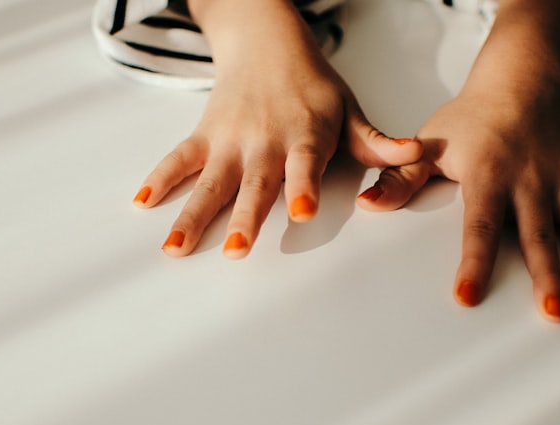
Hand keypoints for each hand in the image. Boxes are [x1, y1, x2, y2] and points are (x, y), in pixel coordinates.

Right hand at [132, 7, 421, 258]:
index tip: (299, 212)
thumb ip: (376, 141)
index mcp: (304, 134)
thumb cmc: (312, 84)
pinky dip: (160, 178)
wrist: (266, 40)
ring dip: (191, 215)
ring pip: (209, 181)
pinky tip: (143, 203)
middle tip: (236, 249)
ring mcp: (230, 139)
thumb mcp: (349, 109)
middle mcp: (264, 139)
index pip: (304, 163)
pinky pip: (179, 158)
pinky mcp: (205, 135)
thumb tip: (416, 154)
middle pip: (253, 183)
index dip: (301, 186)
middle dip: (244, 216)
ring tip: (174, 249)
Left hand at [356, 90, 559, 321]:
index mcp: (490, 178)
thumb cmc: (470, 118)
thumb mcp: (428, 145)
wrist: (519, 79)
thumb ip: (399, 179)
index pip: (479, 227)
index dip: (473, 263)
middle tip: (554, 312)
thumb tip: (367, 202)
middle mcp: (532, 183)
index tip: (468, 296)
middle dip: (549, 275)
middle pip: (541, 235)